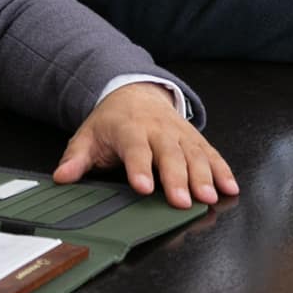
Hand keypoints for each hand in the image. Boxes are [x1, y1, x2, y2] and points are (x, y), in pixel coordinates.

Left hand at [54, 82, 238, 208]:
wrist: (137, 91)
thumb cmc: (112, 120)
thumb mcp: (88, 136)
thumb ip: (76, 158)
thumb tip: (62, 177)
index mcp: (130, 129)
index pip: (135, 149)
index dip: (139, 167)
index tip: (143, 187)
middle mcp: (158, 130)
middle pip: (170, 154)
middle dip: (177, 178)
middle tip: (182, 201)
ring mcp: (179, 133)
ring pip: (194, 154)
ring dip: (204, 176)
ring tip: (210, 197)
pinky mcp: (194, 138)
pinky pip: (211, 153)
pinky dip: (223, 170)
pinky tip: (230, 187)